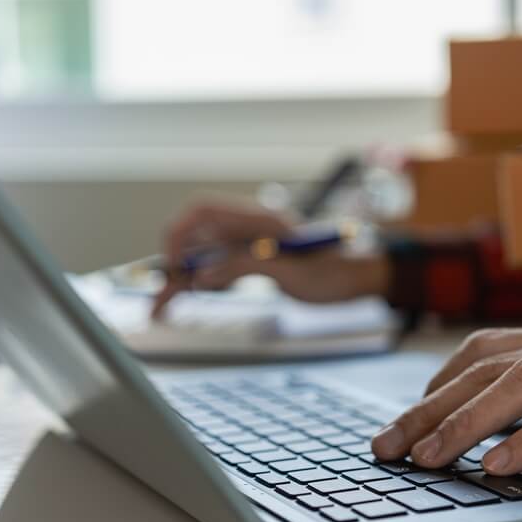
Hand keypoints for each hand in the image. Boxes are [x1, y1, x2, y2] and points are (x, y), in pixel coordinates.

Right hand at [151, 202, 389, 317]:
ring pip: (202, 259)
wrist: (361, 277)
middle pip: (196, 239)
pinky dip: (197, 286)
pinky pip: (215, 271)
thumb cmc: (337, 271)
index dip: (181, 233)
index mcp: (259, 220)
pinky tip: (180, 303)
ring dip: (180, 281)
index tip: (175, 265)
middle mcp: (248, 229)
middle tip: (160, 300)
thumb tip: (204, 272)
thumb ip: (247, 265)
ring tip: (160, 310)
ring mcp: (248, 246)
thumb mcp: (293, 271)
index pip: (204, 212)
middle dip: (173, 267)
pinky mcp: (251, 263)